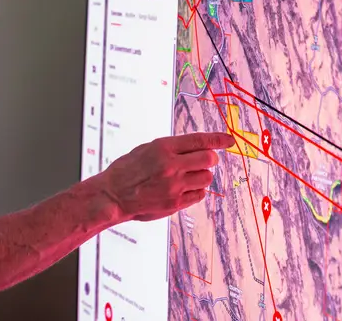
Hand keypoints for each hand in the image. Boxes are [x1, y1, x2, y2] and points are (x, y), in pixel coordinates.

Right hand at [99, 132, 232, 221]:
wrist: (112, 195)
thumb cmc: (127, 170)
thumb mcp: (146, 149)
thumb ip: (172, 148)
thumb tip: (197, 148)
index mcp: (163, 148)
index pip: (199, 140)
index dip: (218, 139)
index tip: (229, 140)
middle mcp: (171, 165)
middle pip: (208, 159)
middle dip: (208, 158)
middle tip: (201, 160)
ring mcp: (175, 186)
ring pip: (207, 178)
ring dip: (202, 175)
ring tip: (187, 176)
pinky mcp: (175, 203)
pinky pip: (200, 194)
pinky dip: (196, 190)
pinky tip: (183, 188)